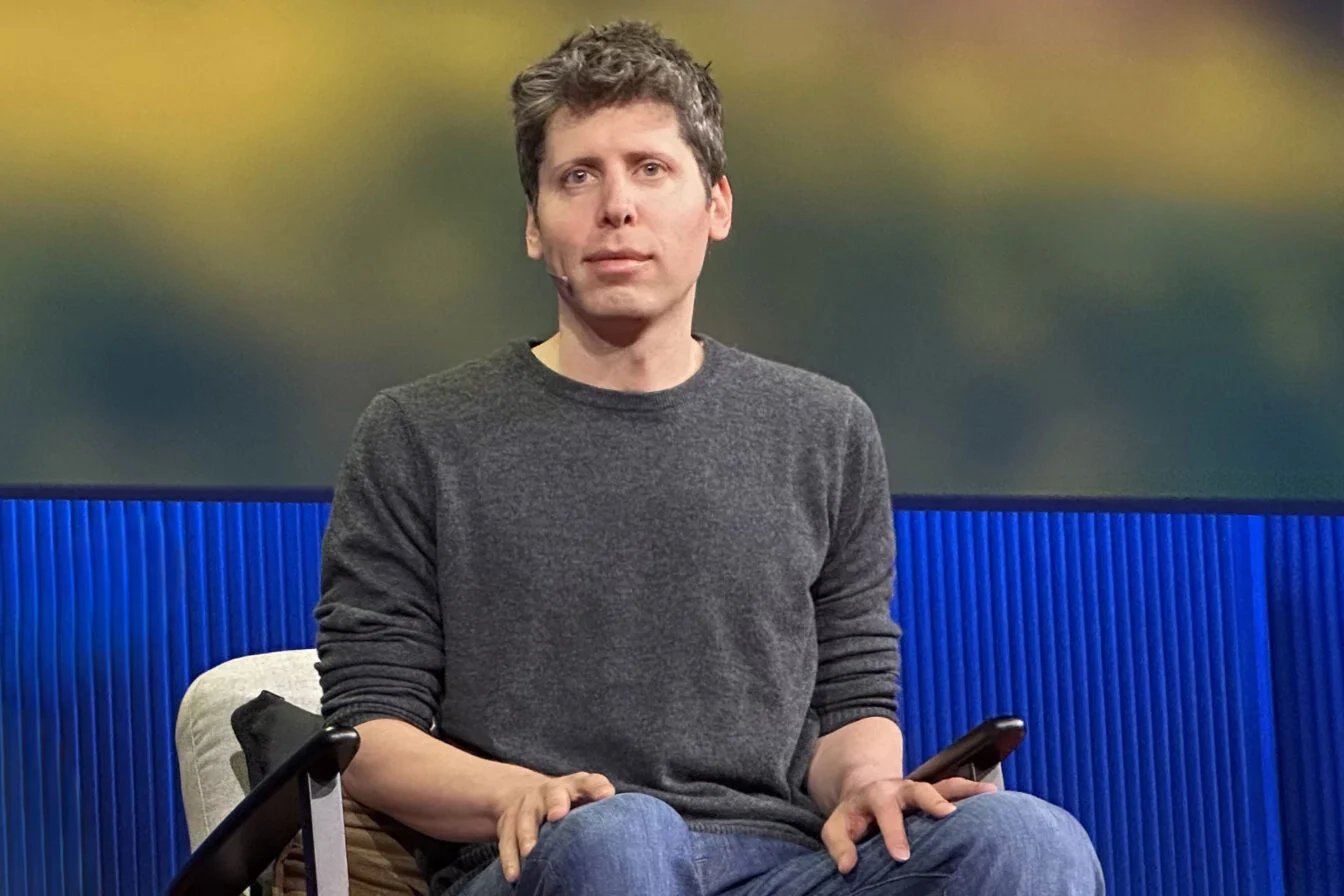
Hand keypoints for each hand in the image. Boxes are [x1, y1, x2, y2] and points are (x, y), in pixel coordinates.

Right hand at [495, 771, 615, 881]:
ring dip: (528, 835)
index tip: (606, 795)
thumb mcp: (585, 802)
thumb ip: (602, 814)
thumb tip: (629, 842)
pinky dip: (510, 857)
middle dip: (555, 802)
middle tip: (557, 816)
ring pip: (526, 817)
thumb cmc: (569, 805)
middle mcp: (550, 791)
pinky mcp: (508, 822)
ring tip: (531, 854)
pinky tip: (515, 875)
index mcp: (576, 785)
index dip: (597, 787)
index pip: (590, 782)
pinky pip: (507, 839)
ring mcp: (527, 805)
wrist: (528, 795)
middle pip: (553, 794)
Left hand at [820, 775, 996, 873]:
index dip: (894, 833)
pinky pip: (956, 789)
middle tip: (949, 815)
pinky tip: (994, 798)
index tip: (901, 856)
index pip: (885, 812)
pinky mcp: (935, 794)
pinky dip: (974, 792)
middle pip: (918, 789)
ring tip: (989, 795)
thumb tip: (847, 866)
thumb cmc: (853, 815)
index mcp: (876, 796)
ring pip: (944, 784)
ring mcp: (920, 789)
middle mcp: (901, 788)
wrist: (864, 791)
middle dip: (933, 801)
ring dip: (966, 789)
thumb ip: (839, 845)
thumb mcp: (835, 827)